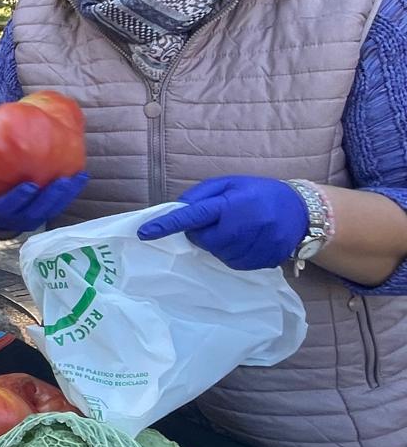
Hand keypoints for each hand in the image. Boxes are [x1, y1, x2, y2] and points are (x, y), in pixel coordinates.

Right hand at [0, 139, 86, 235]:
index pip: (10, 206)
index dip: (20, 198)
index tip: (30, 185)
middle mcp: (16, 218)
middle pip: (37, 210)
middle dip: (51, 197)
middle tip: (62, 180)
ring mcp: (31, 219)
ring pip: (52, 210)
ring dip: (66, 195)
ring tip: (78, 176)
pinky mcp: (42, 215)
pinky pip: (58, 206)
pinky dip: (69, 194)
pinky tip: (79, 176)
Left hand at [137, 176, 307, 269]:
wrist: (302, 211)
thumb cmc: (258, 192)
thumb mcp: (230, 183)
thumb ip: (201, 195)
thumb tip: (177, 210)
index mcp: (231, 203)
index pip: (193, 215)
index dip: (167, 225)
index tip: (144, 233)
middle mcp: (243, 227)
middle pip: (203, 240)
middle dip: (201, 232)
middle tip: (216, 221)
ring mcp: (255, 246)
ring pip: (217, 254)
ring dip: (216, 244)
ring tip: (234, 229)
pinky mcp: (263, 261)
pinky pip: (234, 263)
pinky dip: (231, 254)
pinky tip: (244, 241)